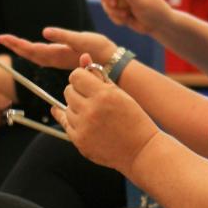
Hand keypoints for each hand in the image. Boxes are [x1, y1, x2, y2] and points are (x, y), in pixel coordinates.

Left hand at [0, 29, 116, 70]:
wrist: (111, 62)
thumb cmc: (98, 49)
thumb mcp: (81, 39)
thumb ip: (62, 36)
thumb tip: (44, 32)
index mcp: (57, 53)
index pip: (31, 49)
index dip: (17, 44)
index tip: (3, 38)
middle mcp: (55, 58)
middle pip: (30, 54)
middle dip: (16, 46)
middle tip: (1, 38)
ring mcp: (59, 59)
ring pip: (36, 56)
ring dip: (23, 49)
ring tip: (12, 42)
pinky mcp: (64, 58)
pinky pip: (43, 56)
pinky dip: (33, 51)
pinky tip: (32, 49)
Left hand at [52, 53, 157, 173]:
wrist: (141, 150)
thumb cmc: (134, 119)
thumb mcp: (120, 93)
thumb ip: (99, 75)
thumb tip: (83, 57)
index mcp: (103, 94)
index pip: (76, 76)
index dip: (81, 77)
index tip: (88, 82)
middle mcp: (91, 110)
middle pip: (68, 91)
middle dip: (78, 91)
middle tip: (91, 98)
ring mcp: (83, 127)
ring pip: (66, 107)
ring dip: (76, 107)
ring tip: (93, 113)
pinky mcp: (79, 141)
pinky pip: (65, 124)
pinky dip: (72, 120)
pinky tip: (79, 118)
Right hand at [97, 0, 172, 34]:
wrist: (160, 25)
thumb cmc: (154, 10)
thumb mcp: (140, 0)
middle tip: (114, 5)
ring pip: (106, 2)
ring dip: (113, 11)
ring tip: (126, 15)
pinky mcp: (120, 9)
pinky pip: (110, 12)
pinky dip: (116, 18)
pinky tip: (127, 20)